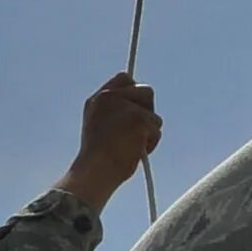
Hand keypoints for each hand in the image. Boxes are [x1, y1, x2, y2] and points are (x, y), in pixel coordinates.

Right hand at [54, 73, 160, 211]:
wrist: (95, 172)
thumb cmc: (98, 158)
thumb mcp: (99, 127)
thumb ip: (114, 112)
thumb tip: (141, 110)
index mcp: (98, 99)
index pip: (124, 78)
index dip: (135, 89)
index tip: (140, 105)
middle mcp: (110, 97)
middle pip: (146, 91)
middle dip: (148, 110)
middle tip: (140, 129)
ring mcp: (125, 107)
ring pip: (154, 114)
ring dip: (150, 131)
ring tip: (133, 147)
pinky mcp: (139, 119)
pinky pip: (157, 129)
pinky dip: (152, 143)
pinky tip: (136, 152)